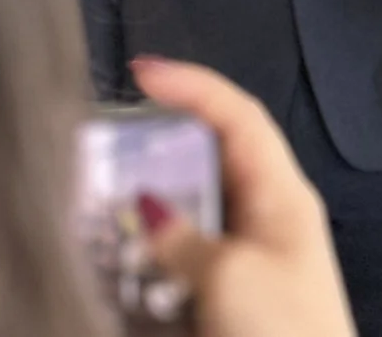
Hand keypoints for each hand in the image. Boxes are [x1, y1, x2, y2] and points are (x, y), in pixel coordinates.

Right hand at [131, 56, 356, 336]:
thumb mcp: (231, 277)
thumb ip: (184, 237)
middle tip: (103, 148)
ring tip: (95, 208)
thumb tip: (148, 207)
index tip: (141, 70)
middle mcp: (265, 218)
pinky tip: (115, 268)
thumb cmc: (286, 333)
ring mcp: (246, 260)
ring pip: (186, 213)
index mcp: (281, 194)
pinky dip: (145, 261)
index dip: (192, 85)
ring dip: (143, 211)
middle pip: (206, 161)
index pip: (237, 116)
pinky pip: (179, 264)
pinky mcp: (226, 301)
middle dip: (155, 150)